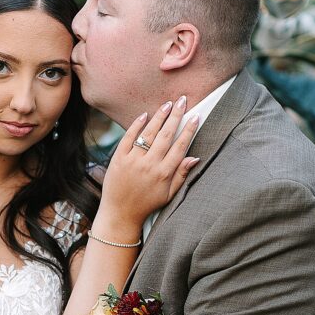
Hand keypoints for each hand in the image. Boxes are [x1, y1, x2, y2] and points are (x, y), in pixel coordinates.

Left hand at [97, 98, 199, 233]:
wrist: (120, 213)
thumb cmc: (146, 204)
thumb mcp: (168, 194)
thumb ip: (181, 175)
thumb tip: (195, 158)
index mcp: (164, 174)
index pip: (180, 146)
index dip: (188, 130)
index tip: (195, 116)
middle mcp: (149, 165)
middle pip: (166, 135)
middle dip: (176, 116)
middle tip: (183, 101)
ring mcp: (133, 161)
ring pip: (149, 133)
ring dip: (159, 116)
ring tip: (168, 104)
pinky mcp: (118, 159)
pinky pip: (128, 137)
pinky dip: (137, 125)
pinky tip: (145, 115)